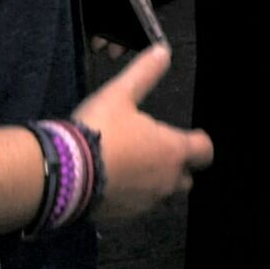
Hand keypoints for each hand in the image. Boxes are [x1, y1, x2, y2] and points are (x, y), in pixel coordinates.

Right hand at [71, 43, 212, 222]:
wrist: (65, 172)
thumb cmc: (98, 131)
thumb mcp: (119, 94)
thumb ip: (144, 73)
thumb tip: (162, 51)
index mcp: (172, 151)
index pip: (204, 151)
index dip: (199, 142)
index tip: (191, 136)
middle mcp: (166, 181)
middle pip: (186, 178)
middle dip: (176, 166)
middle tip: (155, 150)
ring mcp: (145, 203)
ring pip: (160, 194)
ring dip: (152, 181)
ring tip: (128, 164)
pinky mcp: (123, 217)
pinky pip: (135, 206)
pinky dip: (129, 196)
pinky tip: (110, 181)